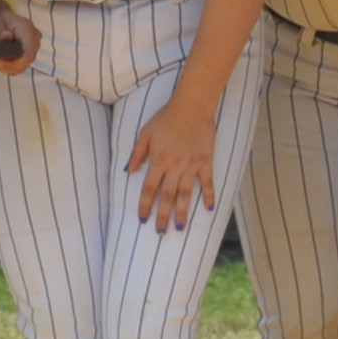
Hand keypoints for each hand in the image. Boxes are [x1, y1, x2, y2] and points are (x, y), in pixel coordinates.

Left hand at [0, 0, 40, 72]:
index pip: (28, 54)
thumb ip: (1, 30)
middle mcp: (33, 40)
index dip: (16, 62)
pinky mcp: (24, 55)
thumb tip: (6, 36)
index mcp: (28, 30)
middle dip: (3, 66)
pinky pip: (15, 66)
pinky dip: (0, 66)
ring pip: (18, 67)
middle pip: (23, 63)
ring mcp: (30, 48)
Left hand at [124, 82, 221, 231]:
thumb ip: (137, 154)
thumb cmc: (166, 118)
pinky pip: (208, 182)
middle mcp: (174, 166)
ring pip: (185, 194)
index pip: (149, 189)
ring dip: (182, 212)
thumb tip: (128, 171)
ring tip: (180, 228)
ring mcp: (192, 165)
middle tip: (160, 232)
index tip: (143, 219)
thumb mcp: (145, 133)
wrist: (192, 106)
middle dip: (162, 216)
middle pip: (167, 196)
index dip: (145, 205)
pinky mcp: (206, 162)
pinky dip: (209, 195)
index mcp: (158, 160)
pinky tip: (209, 209)